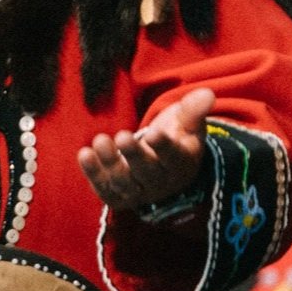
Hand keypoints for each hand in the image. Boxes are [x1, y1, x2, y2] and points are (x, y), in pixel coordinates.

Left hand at [77, 86, 215, 211]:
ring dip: (110, 164)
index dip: (164, 147)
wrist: (162, 164)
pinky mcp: (119, 196)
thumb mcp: (187, 121)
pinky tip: (84, 154)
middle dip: (134, 155)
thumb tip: (207, 94)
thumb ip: (193, 109)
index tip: (154, 133)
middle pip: (147, 173)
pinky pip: (105, 190)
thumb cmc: (176, 135)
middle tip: (122, 136)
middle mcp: (161, 183)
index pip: (174, 157)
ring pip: (124, 184)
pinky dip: (93, 175)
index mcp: (181, 163)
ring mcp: (138, 192)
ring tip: (99, 141)